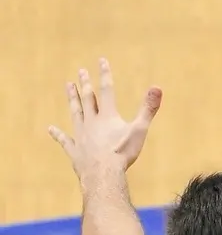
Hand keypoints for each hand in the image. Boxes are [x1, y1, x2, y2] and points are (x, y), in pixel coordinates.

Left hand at [48, 59, 161, 177]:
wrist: (103, 173)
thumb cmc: (122, 152)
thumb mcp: (140, 129)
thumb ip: (148, 109)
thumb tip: (157, 87)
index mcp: (108, 116)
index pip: (107, 91)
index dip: (105, 75)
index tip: (101, 61)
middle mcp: (92, 122)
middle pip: (88, 99)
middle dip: (85, 84)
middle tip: (81, 71)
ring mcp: (81, 135)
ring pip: (75, 113)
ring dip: (72, 99)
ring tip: (68, 87)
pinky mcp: (75, 150)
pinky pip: (65, 140)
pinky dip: (58, 134)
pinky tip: (51, 129)